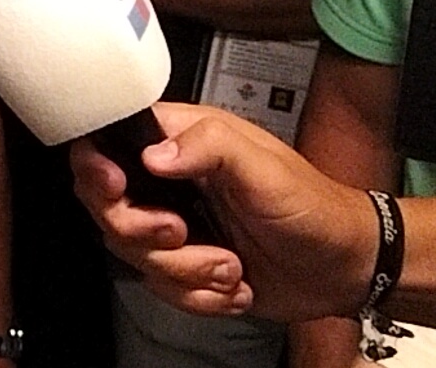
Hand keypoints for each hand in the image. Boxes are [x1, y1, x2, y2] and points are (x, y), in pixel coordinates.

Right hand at [69, 103, 374, 321]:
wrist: (344, 266)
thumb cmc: (312, 206)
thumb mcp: (264, 166)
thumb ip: (210, 146)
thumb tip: (154, 155)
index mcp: (178, 142)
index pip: (107, 142)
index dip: (96, 165)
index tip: (114, 186)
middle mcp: (166, 183)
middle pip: (106, 206)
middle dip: (142, 230)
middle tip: (181, 231)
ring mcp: (173, 227)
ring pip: (133, 254)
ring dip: (185, 270)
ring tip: (231, 266)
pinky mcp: (184, 267)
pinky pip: (161, 288)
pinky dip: (199, 296)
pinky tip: (235, 285)